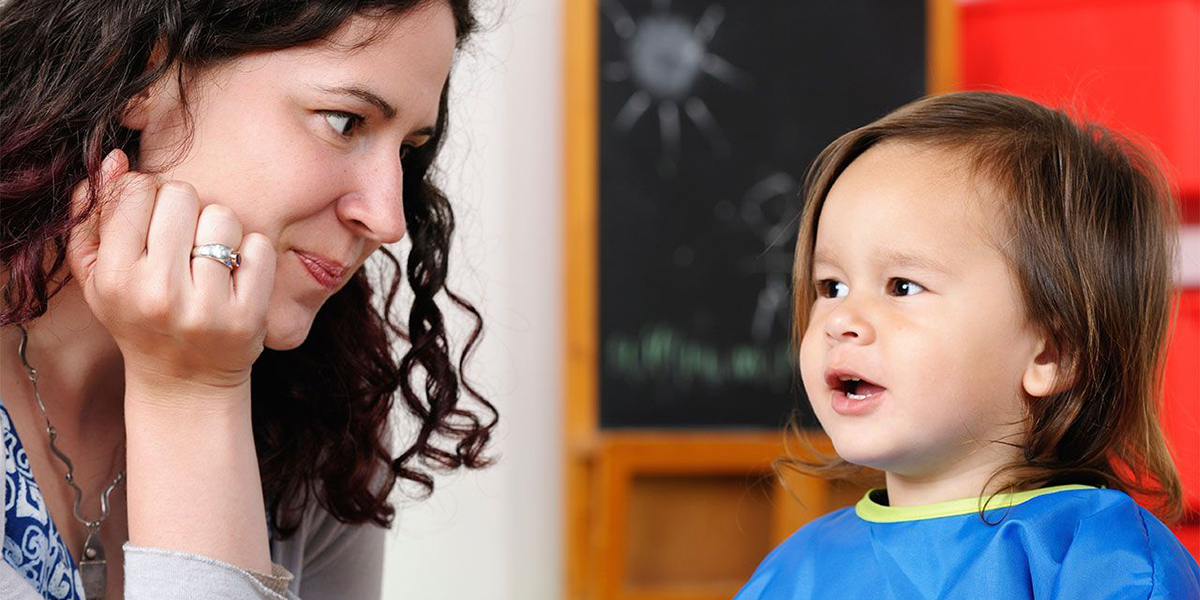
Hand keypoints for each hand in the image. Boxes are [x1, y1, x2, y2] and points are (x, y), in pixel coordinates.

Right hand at [68, 149, 275, 394]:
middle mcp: (157, 292)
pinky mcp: (247, 315)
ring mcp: (205, 306)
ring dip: (219, 230)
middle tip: (182, 242)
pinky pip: (259, 246)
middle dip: (183, 209)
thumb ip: (94, 216)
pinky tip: (236, 277)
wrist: (184, 382)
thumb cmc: (138, 317)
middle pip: (181, 194)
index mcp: (114, 277)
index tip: (151, 222)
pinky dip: (252, 254)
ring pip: (222, 216)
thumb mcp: (99, 276)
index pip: (137, 189)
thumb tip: (114, 159)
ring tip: (208, 259)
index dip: (147, 196)